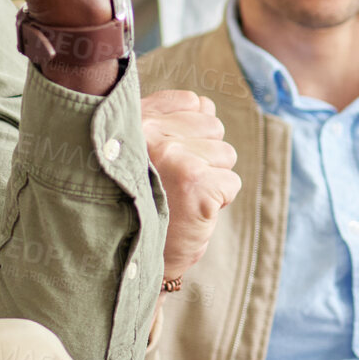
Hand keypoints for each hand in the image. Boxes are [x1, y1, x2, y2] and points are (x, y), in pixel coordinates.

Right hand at [141, 90, 240, 282]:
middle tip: (174, 183)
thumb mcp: (142, 150)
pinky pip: (231, 183)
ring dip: (212, 180)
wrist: (127, 256)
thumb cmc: (139, 201)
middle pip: (214, 128)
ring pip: (226, 155)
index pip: (192, 103)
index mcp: (136, 118)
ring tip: (181, 197)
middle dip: (205, 157)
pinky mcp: (196, 184)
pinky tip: (190, 211)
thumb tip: (206, 104)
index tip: (169, 159)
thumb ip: (168, 119)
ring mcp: (174, 156)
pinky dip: (218, 202)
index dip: (191, 132)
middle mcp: (151, 132)